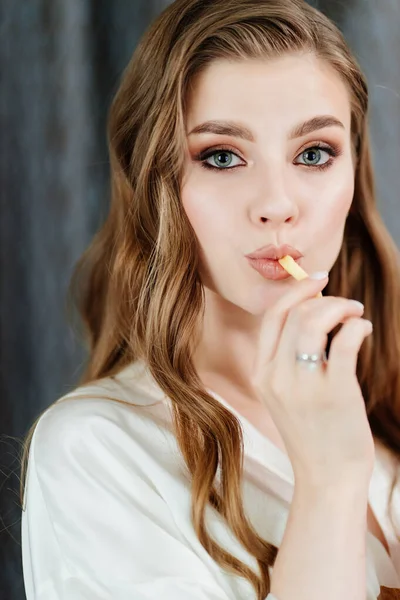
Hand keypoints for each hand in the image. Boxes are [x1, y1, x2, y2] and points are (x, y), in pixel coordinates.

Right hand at [252, 274, 373, 487]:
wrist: (326, 478)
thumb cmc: (313, 432)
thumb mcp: (284, 395)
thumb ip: (288, 359)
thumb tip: (314, 313)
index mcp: (262, 374)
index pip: (271, 317)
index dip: (295, 291)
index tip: (317, 280)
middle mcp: (276, 377)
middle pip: (295, 313)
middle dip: (325, 297)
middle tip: (347, 304)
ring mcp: (303, 386)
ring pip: (314, 321)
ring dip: (341, 307)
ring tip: (356, 313)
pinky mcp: (334, 393)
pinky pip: (344, 341)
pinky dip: (357, 326)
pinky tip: (364, 329)